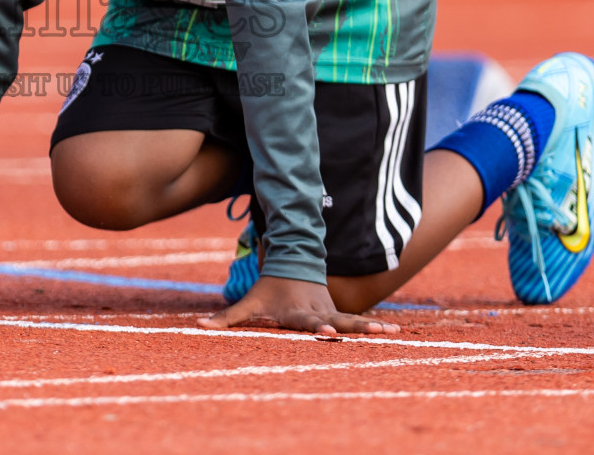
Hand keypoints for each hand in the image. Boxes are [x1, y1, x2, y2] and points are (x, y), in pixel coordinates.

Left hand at [195, 275, 397, 334]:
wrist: (292, 261)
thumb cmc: (268, 289)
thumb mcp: (248, 303)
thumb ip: (225, 318)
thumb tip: (197, 327)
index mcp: (296, 312)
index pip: (308, 321)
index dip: (317, 327)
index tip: (327, 331)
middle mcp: (317, 312)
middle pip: (337, 321)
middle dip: (353, 328)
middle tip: (372, 333)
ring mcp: (330, 311)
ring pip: (352, 320)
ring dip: (370, 326)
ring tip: (392, 333)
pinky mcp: (337, 312)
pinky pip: (357, 320)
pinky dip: (374, 325)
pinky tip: (395, 332)